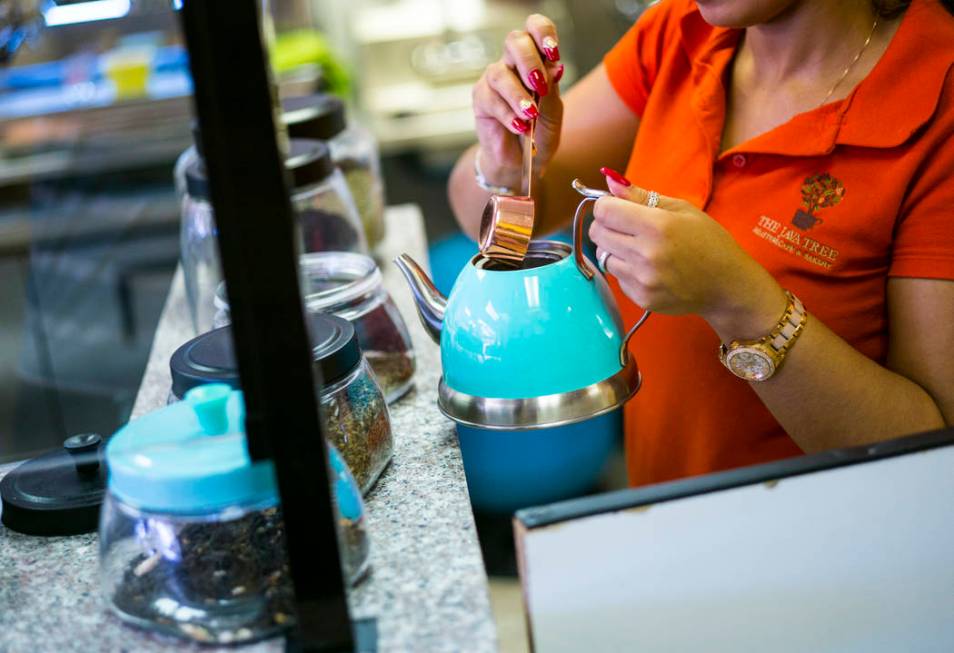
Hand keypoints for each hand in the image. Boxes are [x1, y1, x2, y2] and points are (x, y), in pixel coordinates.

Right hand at [472, 14, 564, 189]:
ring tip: (530, 115)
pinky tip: (520, 126)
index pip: (535, 28)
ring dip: (518, 94)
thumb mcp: (553, 112)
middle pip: (514, 42)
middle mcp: (513, 64)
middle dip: (529, 61)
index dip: (542, 32)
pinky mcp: (481, 99)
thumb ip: (553, 89)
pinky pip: (491, 100)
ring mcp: (494, 80)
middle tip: (540, 86)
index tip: (553, 52)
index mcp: (535, 59)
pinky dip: (508, 114)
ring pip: (500, 73)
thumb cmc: (539, 132)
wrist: (523, 161)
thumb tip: (556, 67)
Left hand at [590, 168, 787, 339]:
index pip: (604, 211)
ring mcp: (643, 280)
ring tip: (641, 248)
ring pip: (603, 256)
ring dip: (615, 249)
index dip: (606, 205)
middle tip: (627, 227)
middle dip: (607, 225)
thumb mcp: (681, 209)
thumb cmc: (708, 241)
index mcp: (658, 226)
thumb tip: (610, 181)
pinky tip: (649, 268)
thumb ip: (641, 196)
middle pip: (597, 233)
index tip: (617, 207)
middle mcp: (646, 254)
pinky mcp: (642, 298)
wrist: (726, 285)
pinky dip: (626, 270)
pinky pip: (617, 277)